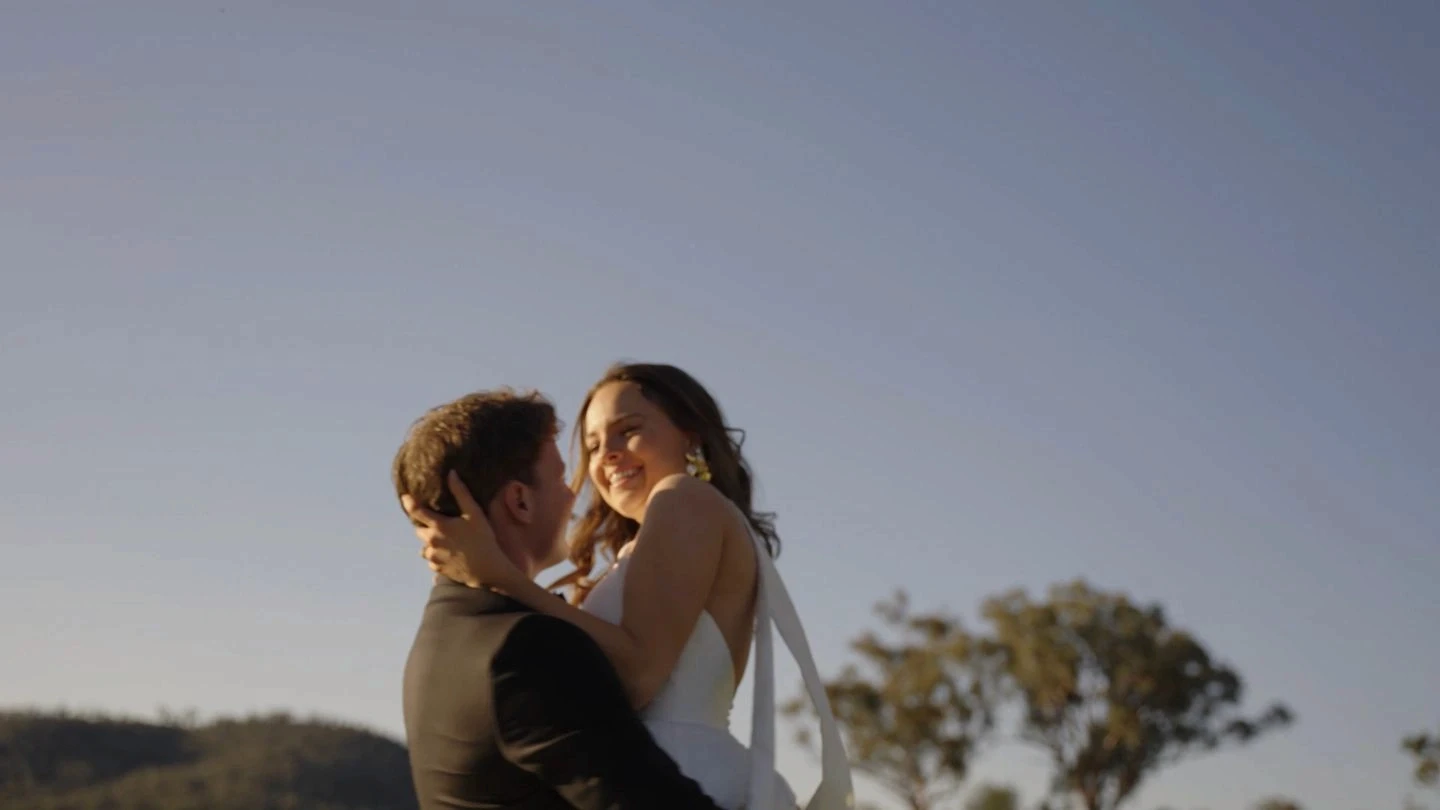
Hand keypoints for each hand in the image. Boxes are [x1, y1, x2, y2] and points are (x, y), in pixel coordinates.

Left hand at [401, 471, 521, 589]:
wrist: (488, 569)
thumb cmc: (482, 539)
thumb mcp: (474, 513)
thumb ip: (461, 493)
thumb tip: (451, 473)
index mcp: (438, 526)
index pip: (416, 511)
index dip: (409, 503)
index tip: (405, 497)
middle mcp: (431, 541)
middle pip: (419, 530)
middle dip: (426, 526)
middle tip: (440, 524)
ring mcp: (433, 556)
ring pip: (424, 546)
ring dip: (431, 542)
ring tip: (446, 542)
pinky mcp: (437, 568)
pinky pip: (431, 560)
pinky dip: (436, 556)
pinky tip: (450, 554)